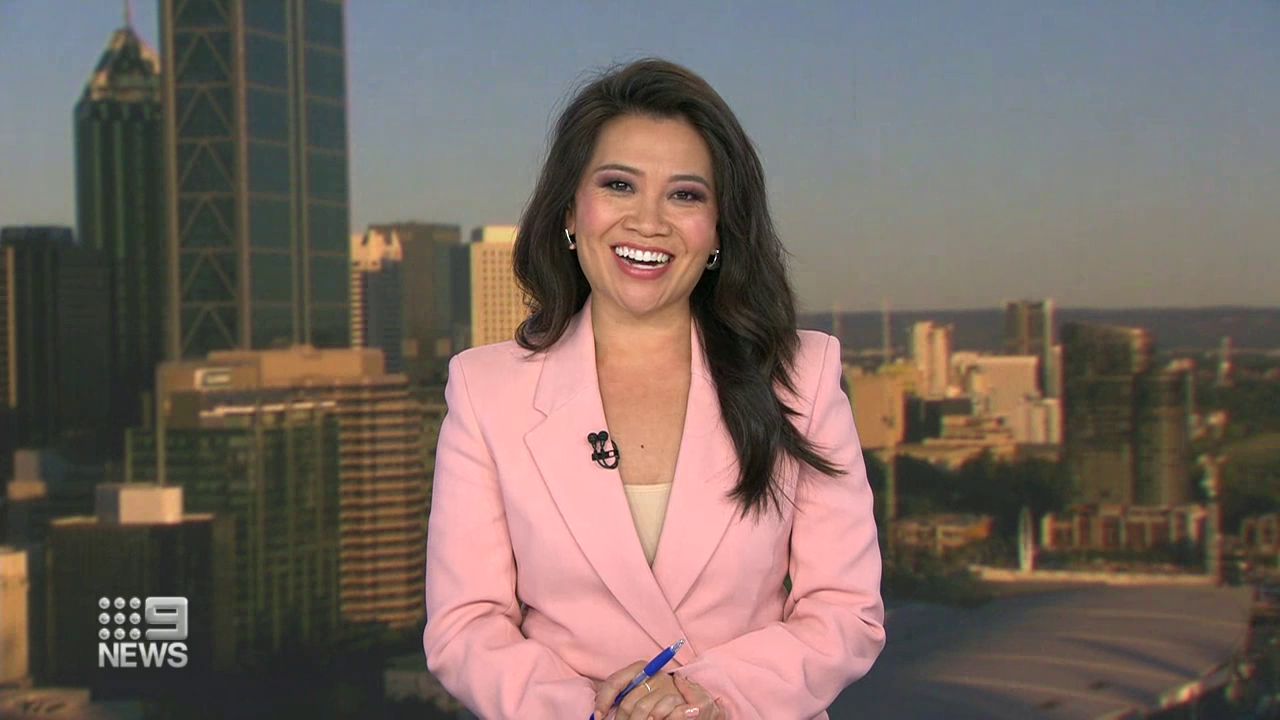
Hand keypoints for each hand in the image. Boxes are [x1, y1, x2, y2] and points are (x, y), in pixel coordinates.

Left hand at [593, 663, 722, 719]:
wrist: (689, 701)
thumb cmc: (656, 697)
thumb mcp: (638, 691)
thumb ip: (620, 695)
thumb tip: (598, 712)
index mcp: (640, 668)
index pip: (614, 682)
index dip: (603, 701)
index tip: (598, 716)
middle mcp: (654, 675)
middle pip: (628, 702)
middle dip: (620, 719)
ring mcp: (667, 687)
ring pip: (642, 711)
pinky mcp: (678, 700)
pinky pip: (658, 714)